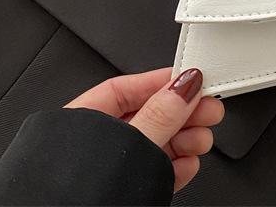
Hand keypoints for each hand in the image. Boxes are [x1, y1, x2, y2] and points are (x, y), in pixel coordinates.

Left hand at [64, 67, 223, 191]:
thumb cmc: (65, 203)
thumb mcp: (127, 147)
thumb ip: (158, 116)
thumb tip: (183, 87)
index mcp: (80, 123)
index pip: (127, 88)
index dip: (164, 82)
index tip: (194, 80)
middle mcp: (93, 147)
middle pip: (147, 116)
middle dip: (183, 113)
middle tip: (210, 109)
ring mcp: (109, 173)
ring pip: (155, 146)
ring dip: (184, 140)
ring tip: (202, 139)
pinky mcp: (122, 197)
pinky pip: (154, 173)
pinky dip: (175, 167)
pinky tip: (188, 165)